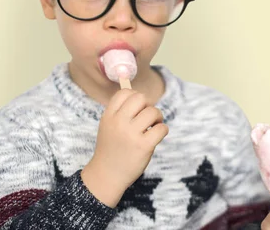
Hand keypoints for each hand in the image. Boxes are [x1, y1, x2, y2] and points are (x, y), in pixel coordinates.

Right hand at [81, 88, 168, 206]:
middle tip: (147, 118)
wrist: (107, 175)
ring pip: (153, 112)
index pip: (125, 93)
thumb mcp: (108, 126)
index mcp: (109, 116)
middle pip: (140, 98)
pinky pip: (162, 128)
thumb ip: (120, 111)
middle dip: (148, 105)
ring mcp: (131, 134)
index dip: (135, 97)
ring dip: (157, 118)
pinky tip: (156, 137)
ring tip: (152, 127)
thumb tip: (137, 93)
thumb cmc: (111, 148)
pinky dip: (162, 130)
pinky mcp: (143, 146)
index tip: (137, 108)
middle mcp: (118, 122)